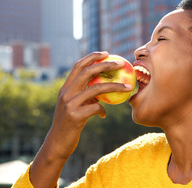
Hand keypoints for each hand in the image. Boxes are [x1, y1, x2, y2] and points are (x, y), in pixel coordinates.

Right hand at [30, 51, 132, 187]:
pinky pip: (96, 108)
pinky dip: (102, 110)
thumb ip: (86, 96)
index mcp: (65, 88)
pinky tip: (104, 115)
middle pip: (88, 72)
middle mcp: (66, 93)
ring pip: (96, 89)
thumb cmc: (70, 124)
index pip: (78, 65)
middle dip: (106, 64)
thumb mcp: (75, 107)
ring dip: (114, 86)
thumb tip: (105, 89)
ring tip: (128, 86)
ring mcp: (69, 104)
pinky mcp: (75, 116)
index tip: (106, 52)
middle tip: (121, 63)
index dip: (92, 57)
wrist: (57, 144)